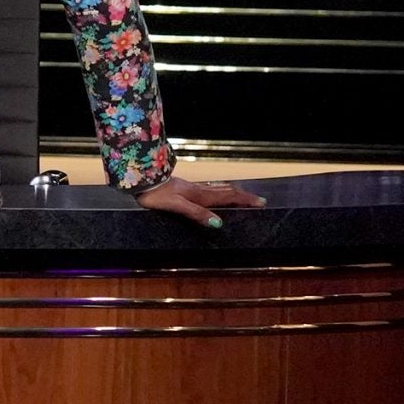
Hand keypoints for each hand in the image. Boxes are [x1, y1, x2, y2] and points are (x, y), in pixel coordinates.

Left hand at [135, 177, 269, 228]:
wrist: (143, 181)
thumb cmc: (157, 195)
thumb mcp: (177, 206)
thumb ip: (197, 213)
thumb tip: (218, 223)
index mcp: (200, 196)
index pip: (228, 197)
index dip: (245, 200)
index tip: (261, 202)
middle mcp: (199, 191)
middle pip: (226, 192)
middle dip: (243, 196)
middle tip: (258, 200)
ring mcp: (192, 188)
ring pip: (218, 189)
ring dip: (232, 192)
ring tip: (242, 196)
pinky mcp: (184, 188)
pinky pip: (208, 189)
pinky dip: (218, 191)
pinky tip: (215, 193)